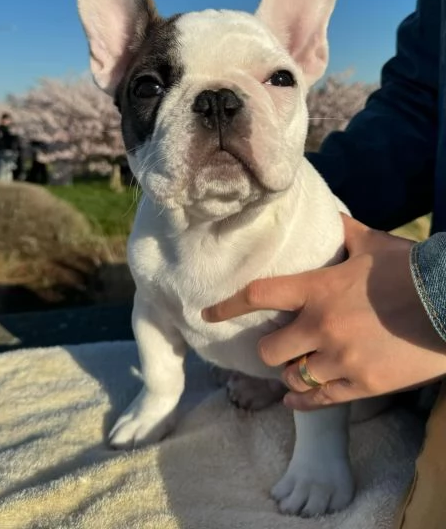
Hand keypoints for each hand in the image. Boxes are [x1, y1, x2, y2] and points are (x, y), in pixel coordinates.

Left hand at [202, 215, 445, 410]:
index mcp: (318, 289)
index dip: (228, 307)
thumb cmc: (411, 270)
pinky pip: (320, 402)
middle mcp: (321, 326)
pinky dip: (304, 403)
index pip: (258, 296)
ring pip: (293, 379)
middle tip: (279, 345)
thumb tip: (331, 216)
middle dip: (270, 350)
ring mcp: (341, 359)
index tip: (208, 314)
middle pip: (269, 351)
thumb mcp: (373, 244)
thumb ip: (345, 232)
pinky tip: (296, 401)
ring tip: (298, 368)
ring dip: (291, 374)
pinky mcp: (363, 384)